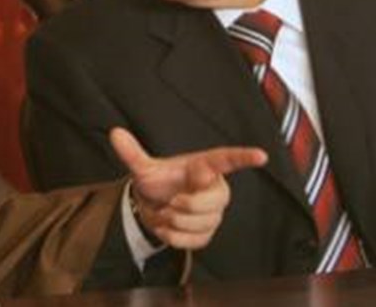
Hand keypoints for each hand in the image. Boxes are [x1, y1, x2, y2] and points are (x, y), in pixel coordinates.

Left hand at [111, 127, 266, 249]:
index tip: (260, 156)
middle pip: (211, 202)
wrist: (154, 205)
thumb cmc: (158, 182)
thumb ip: (132, 153)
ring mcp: (214, 212)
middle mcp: (215, 188)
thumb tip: (115, 133)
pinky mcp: (208, 232)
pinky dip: (174, 236)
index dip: (243, 158)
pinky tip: (168, 226)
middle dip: (184, 205)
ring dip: (175, 221)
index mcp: (204, 167)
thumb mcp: (144, 168)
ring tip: (167, 211)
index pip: (227, 160)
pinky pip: (195, 240)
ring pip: (203, 223)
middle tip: (169, 201)